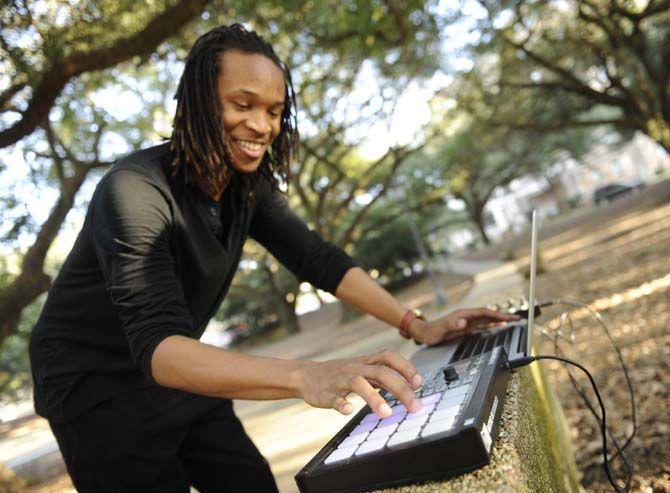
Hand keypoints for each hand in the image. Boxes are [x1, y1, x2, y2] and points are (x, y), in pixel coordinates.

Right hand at [296, 349, 422, 417]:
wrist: (307, 375)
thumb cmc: (342, 374)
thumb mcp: (363, 369)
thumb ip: (384, 376)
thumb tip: (413, 386)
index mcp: (365, 362)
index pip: (388, 356)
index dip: (405, 367)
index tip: (419, 382)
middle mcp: (355, 368)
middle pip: (380, 372)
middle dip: (400, 389)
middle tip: (415, 406)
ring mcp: (340, 380)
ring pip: (358, 384)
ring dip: (374, 398)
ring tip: (386, 414)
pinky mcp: (326, 393)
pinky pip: (334, 398)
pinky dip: (341, 404)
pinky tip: (349, 411)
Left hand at [410, 308, 519, 345]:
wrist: (423, 332)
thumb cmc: (431, 331)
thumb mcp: (440, 329)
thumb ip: (452, 325)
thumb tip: (463, 322)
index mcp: (463, 315)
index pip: (484, 313)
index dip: (497, 315)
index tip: (508, 317)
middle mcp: (466, 317)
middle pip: (488, 315)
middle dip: (502, 316)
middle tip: (516, 318)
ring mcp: (466, 322)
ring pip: (486, 320)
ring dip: (499, 320)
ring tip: (511, 321)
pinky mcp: (465, 328)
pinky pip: (481, 325)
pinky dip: (491, 325)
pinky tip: (497, 327)